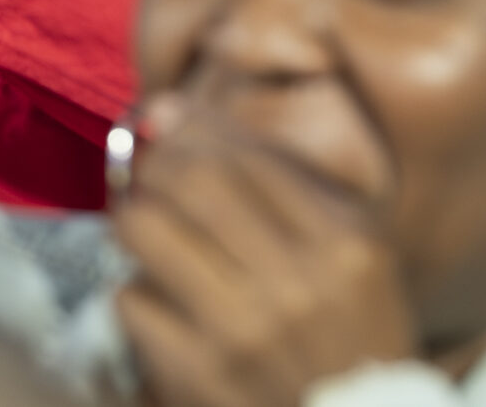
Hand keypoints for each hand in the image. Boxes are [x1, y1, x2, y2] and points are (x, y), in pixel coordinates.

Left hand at [113, 104, 415, 406]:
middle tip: (153, 180)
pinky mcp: (197, 374)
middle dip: (156, 168)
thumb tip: (170, 111)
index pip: (246, 156)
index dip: (193, 132)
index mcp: (347, 246)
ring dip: (138, 225)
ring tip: (154, 239)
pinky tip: (165, 308)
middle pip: (189, 180)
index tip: (171, 129)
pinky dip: (138, 296)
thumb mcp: (354, 261)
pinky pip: (131, 298)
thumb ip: (280, 183)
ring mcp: (245, 330)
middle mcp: (298, 283)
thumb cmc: (347, 342)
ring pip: (144, 228)